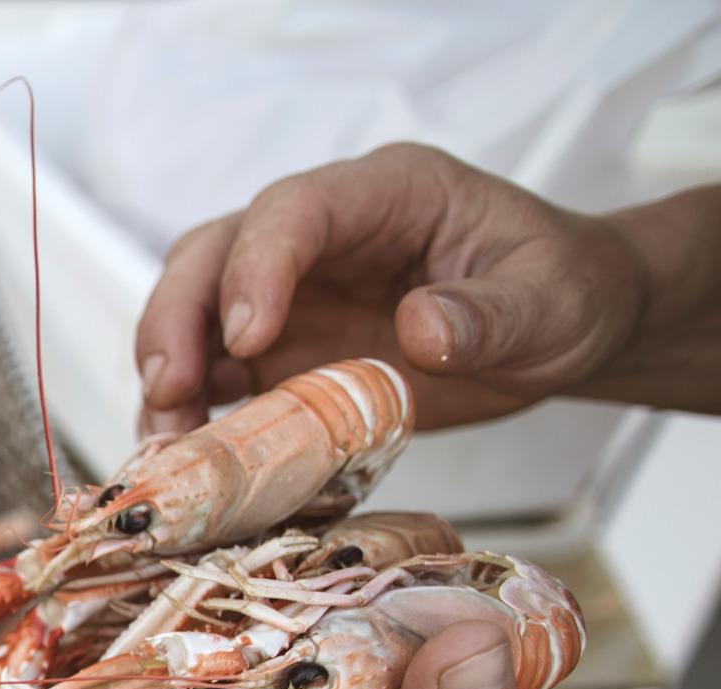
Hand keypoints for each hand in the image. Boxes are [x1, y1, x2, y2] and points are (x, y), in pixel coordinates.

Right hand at [135, 143, 654, 436]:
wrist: (554, 330)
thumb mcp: (550, 300)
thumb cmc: (560, 293)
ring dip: (167, 371)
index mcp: (384, 194)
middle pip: (212, 253)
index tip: (246, 339)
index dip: (256, 267)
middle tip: (172, 392)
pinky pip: (211, 374)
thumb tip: (422, 331)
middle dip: (178, 319)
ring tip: (166, 440)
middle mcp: (317, 237)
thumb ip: (489, 313)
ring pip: (191, 309)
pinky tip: (182, 457)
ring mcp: (288, 295)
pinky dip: (186, 414)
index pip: (293, 208)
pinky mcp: (277, 354)